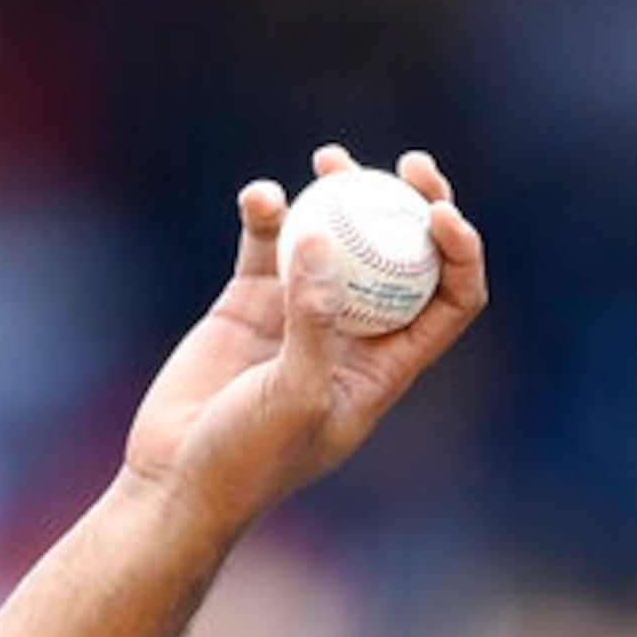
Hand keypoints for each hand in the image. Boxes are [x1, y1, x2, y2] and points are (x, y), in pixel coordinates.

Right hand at [124, 146, 488, 526]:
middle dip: (415, 205)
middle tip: (408, 164)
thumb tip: (318, 239)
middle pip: (405, 256)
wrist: (176, 478)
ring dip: (340, 193)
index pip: (450, 300)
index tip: (439, 212)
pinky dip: (267, 212)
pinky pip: (268, 241)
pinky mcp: (249, 301)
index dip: (460, 252)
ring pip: (337, 238)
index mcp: (388, 366)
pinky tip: (261, 196)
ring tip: (330, 159)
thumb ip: (313, 322)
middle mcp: (354, 334)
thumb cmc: (249, 458)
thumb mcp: (296, 397)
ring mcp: (301, 313)